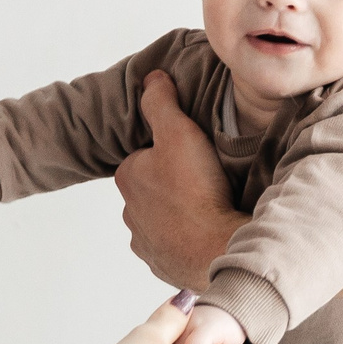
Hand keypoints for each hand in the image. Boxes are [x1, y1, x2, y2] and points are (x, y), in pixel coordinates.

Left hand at [113, 71, 247, 291]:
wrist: (214, 248)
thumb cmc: (197, 190)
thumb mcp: (179, 131)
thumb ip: (161, 102)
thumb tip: (151, 78)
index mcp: (128, 177)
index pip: (145, 155)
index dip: (170, 151)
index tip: (193, 155)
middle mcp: (129, 212)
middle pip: (153, 188)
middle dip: (173, 183)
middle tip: (205, 180)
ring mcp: (146, 243)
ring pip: (161, 218)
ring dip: (180, 213)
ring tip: (209, 207)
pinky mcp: (163, 265)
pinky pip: (173, 246)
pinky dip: (187, 239)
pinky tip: (207, 232)